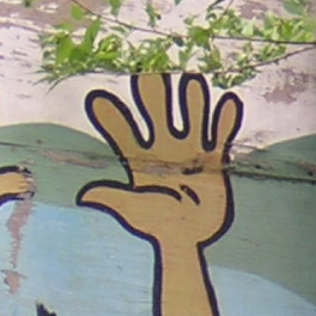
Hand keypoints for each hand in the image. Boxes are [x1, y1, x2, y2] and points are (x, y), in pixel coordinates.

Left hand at [78, 73, 242, 249]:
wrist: (186, 238)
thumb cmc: (155, 223)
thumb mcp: (131, 211)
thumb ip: (112, 198)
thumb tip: (85, 197)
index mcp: (139, 156)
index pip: (122, 131)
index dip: (111, 116)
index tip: (97, 99)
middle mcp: (163, 146)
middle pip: (157, 111)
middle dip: (153, 95)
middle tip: (147, 77)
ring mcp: (189, 149)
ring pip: (191, 116)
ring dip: (192, 100)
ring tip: (192, 81)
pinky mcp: (213, 159)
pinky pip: (220, 135)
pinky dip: (225, 120)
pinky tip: (230, 102)